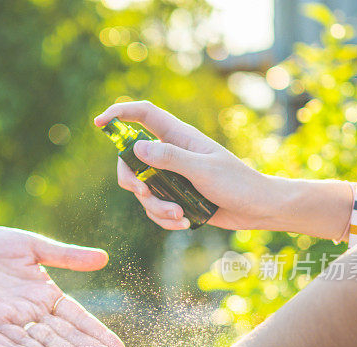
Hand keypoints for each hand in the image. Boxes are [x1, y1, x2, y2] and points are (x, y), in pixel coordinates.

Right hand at [95, 100, 278, 230]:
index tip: (99, 122)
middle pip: (130, 160)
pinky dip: (165, 219)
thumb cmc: (237, 183)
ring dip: (156, 208)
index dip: (119, 114)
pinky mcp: (174, 197)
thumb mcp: (203, 170)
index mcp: (178, 137)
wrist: (257, 209)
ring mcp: (170, 176)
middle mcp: (170, 154)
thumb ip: (170, 158)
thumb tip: (136, 147)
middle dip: (132, 181)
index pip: (143, 115)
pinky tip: (185, 222)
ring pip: (141, 190)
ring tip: (180, 216)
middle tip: (143, 194)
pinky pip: (154, 208)